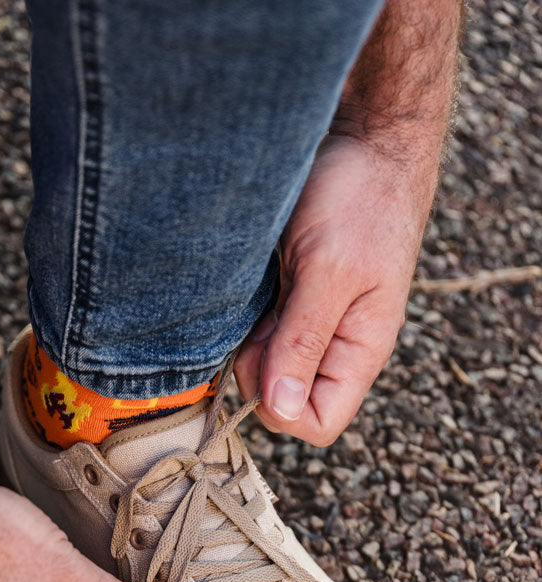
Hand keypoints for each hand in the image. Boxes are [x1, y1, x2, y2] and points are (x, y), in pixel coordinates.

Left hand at [235, 136, 429, 445]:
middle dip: (253, 368)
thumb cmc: (360, 197)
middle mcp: (333, 347)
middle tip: (256, 310)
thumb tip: (282, 411)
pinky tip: (245, 281)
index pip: (315, 423)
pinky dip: (240, 316)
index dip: (278, 407)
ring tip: (253, 288)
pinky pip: (254, 330)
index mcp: (358, 352)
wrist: (365, 134)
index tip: (260, 357)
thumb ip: (304, 341)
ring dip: (243, 339)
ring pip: (260, 365)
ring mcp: (308, 323)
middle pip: (280, 398)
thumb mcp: (329, 270)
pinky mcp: (287, 298)